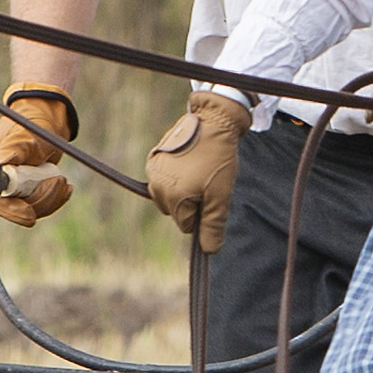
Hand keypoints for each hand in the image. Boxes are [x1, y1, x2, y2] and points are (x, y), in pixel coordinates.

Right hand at [0, 87, 75, 225]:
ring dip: (50, 198)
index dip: (11, 210)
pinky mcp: (28, 192)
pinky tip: (65, 187)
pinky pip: (41, 206)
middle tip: (60, 182)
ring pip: (31, 209)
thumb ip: (14, 147)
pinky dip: (55, 199)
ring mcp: (13, 189)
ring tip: (63, 179)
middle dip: (38, 202)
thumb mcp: (24, 133)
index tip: (30, 214)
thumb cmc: (32, 123)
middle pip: (13, 208)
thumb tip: (2, 162)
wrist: (46, 122)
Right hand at [144, 90, 247, 252]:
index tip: (211, 193)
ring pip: (168, 198)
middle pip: (175, 212)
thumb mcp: (221, 195)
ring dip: (181, 190)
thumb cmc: (218, 159)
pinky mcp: (152, 159)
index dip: (202, 213)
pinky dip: (173, 177)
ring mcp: (152, 172)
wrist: (212, 121)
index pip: (186, 225)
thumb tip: (209, 250)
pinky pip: (162, 181)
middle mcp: (158, 187)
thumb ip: (213, 225)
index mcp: (174, 198)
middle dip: (191, 202)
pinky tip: (186, 162)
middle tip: (205, 180)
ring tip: (197, 170)